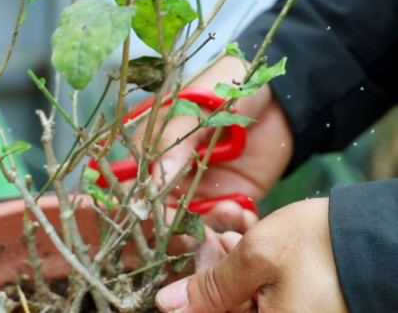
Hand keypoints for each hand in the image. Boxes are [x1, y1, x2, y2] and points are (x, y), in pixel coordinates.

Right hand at [133, 56, 292, 231]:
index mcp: (152, 150)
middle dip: (174, 227)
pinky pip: (222, 223)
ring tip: (227, 214)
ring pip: (189, 225)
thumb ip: (175, 141)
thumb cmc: (226, 90)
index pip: (134, 184)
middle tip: (194, 230)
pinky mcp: (227, 199)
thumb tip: (155, 178)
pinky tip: (242, 214)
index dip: (141, 205)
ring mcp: (198, 190)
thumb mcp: (195, 109)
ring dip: (204, 231)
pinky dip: (230, 226)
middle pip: (159, 213)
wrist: (276, 96)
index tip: (156, 219)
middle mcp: (170, 175)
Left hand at [155, 198, 347, 312]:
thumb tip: (167, 305)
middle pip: (229, 310)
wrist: (375, 237)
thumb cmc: (321, 246)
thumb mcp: (257, 257)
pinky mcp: (305, 311)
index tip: (182, 280)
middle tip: (213, 247)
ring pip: (245, 303)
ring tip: (230, 242)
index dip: (197, 298)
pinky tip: (248, 251)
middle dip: (215, 282)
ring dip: (232, 276)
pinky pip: (267, 301)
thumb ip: (210, 286)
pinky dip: (253, 279)